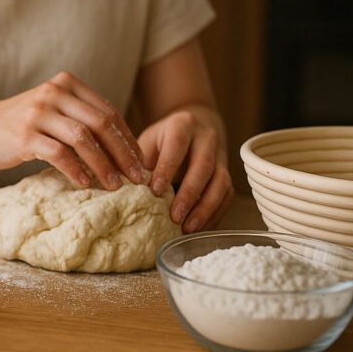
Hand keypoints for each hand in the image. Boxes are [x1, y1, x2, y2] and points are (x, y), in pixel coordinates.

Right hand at [0, 71, 144, 190]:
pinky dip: (75, 170)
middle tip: (136, 178)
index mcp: (66, 84)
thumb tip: (122, 148)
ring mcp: (38, 113)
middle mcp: (53, 93)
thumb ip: (80, 117)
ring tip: (114, 185)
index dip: (127, 139)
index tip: (139, 163)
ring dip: (103, 164)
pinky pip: (58, 153)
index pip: (107, 111)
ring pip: (82, 138)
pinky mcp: (24, 135)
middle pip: (100, 123)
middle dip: (122, 153)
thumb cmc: (21, 124)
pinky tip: (84, 183)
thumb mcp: (52, 110)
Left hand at [137, 108, 233, 232]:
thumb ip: (140, 161)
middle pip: (203, 166)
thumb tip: (124, 188)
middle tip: (174, 217)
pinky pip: (227, 195)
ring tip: (188, 227)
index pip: (177, 145)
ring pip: (221, 183)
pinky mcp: (228, 173)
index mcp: (182, 124)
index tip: (156, 192)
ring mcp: (221, 156)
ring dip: (205, 208)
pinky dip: (214, 213)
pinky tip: (200, 227)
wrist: (192, 127)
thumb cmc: (162, 139)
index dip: (167, 169)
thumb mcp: (149, 141)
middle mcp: (206, 138)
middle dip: (189, 194)